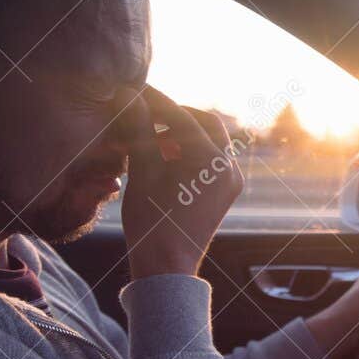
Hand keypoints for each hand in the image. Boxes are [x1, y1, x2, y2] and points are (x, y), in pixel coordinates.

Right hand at [121, 86, 242, 278]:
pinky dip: (188, 151)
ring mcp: (230, 182)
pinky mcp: (224, 193)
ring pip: (209, 141)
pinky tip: (161, 152)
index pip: (183, 117)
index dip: (156, 101)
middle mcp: (230, 168)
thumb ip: (139, 130)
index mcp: (213, 162)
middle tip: (146, 109)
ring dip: (181, 132)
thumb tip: (128, 96)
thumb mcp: (142, 172)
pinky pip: (209, 160)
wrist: (167, 268)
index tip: (135, 90)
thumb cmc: (152, 223)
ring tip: (149, 132)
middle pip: (205, 123)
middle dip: (175, 114)